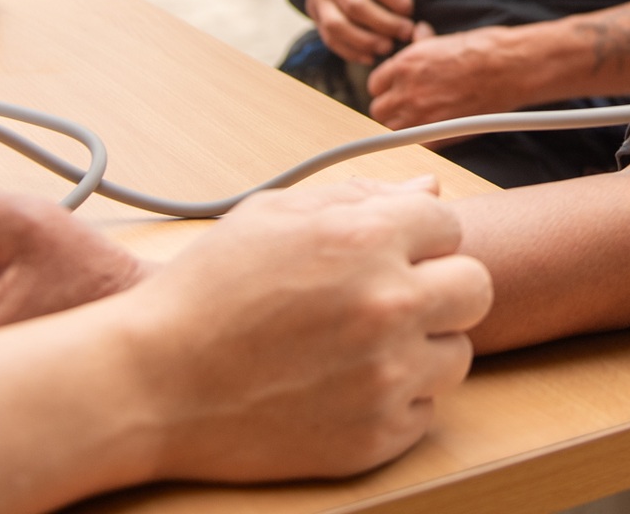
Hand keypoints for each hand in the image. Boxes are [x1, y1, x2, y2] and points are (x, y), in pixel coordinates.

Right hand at [118, 177, 492, 482]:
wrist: (152, 382)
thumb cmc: (208, 290)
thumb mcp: (274, 214)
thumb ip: (361, 196)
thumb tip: (428, 192)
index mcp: (368, 239)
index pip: (451, 227)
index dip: (419, 240)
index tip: (388, 255)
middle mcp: (390, 305)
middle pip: (476, 289)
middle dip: (439, 288)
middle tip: (392, 300)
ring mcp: (387, 377)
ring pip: (458, 355)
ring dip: (421, 348)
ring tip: (359, 348)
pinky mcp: (376, 436)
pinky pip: (425, 412)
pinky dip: (395, 402)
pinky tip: (343, 387)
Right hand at [306, 0, 416, 64]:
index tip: (410, 10)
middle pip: (355, 6)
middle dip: (383, 23)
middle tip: (406, 33)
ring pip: (337, 26)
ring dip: (365, 41)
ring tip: (388, 47)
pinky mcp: (314, 15)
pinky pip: (329, 38)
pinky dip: (350, 52)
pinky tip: (369, 57)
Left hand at [368, 23, 537, 130]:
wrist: (508, 69)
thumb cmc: (482, 51)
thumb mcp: (443, 40)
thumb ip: (422, 44)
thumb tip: (418, 35)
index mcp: (405, 65)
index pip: (374, 84)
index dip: (386, 88)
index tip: (394, 90)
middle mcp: (407, 91)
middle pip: (378, 110)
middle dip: (390, 108)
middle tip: (404, 107)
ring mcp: (421, 116)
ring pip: (391, 130)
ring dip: (401, 126)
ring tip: (416, 121)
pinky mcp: (438, 135)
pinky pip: (415, 144)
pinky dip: (421, 139)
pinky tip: (433, 129)